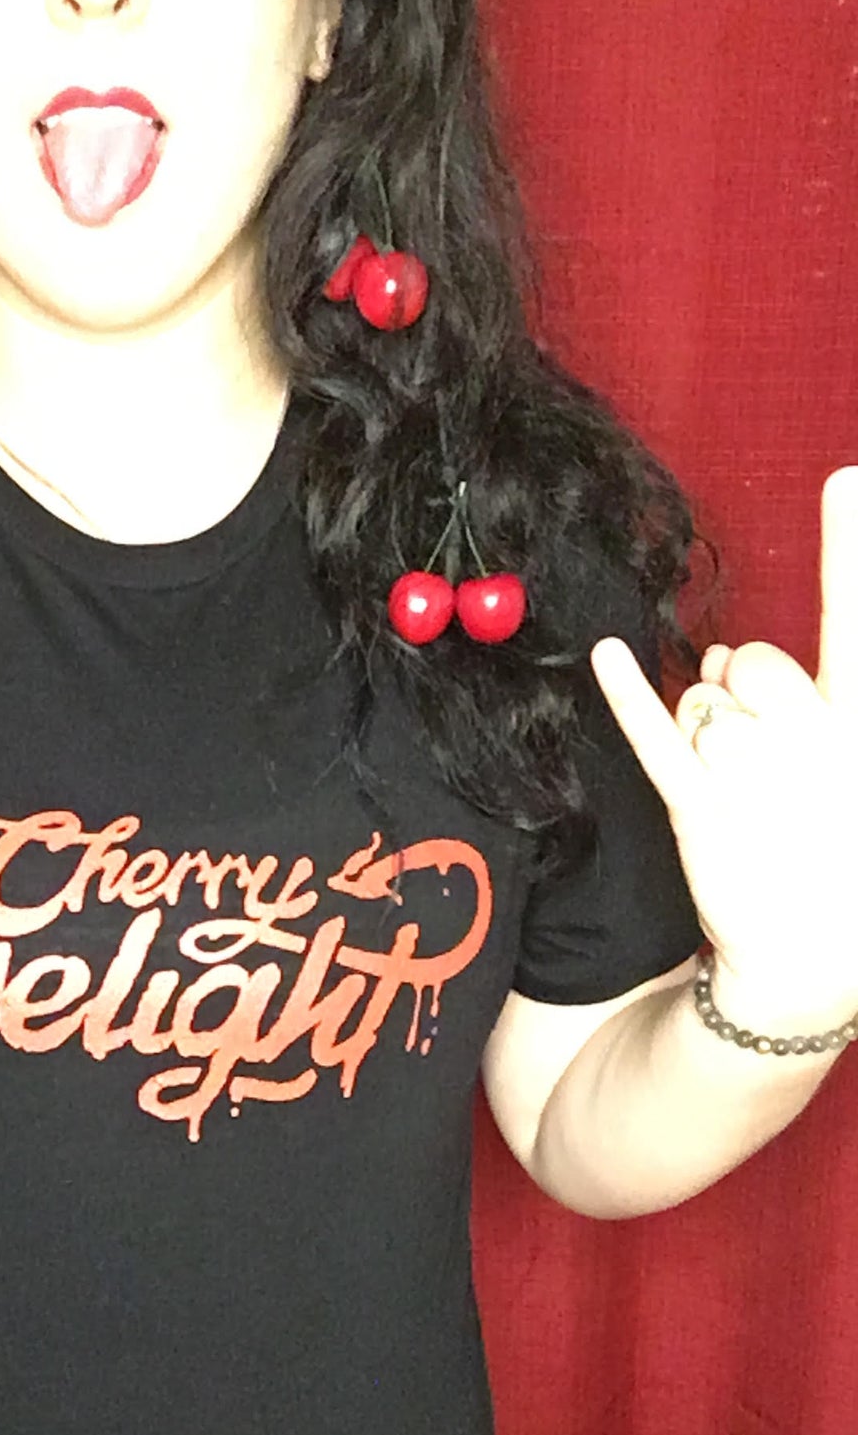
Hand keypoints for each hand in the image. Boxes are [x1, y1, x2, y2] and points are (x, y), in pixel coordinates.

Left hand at [588, 465, 857, 1030]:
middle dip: (746, 686)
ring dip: (707, 726)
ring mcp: (752, 773)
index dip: (852, 548)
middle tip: (767, 751)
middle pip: (752, 660)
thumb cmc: (837, 851)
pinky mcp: (697, 809)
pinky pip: (655, 736)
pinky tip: (603, 656)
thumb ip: (794, 698)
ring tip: (743, 788)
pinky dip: (625, 696)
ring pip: (702, 699)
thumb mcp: (846, 766)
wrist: (810, 956)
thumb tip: (719, 656)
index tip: (847, 478)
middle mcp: (810, 738)